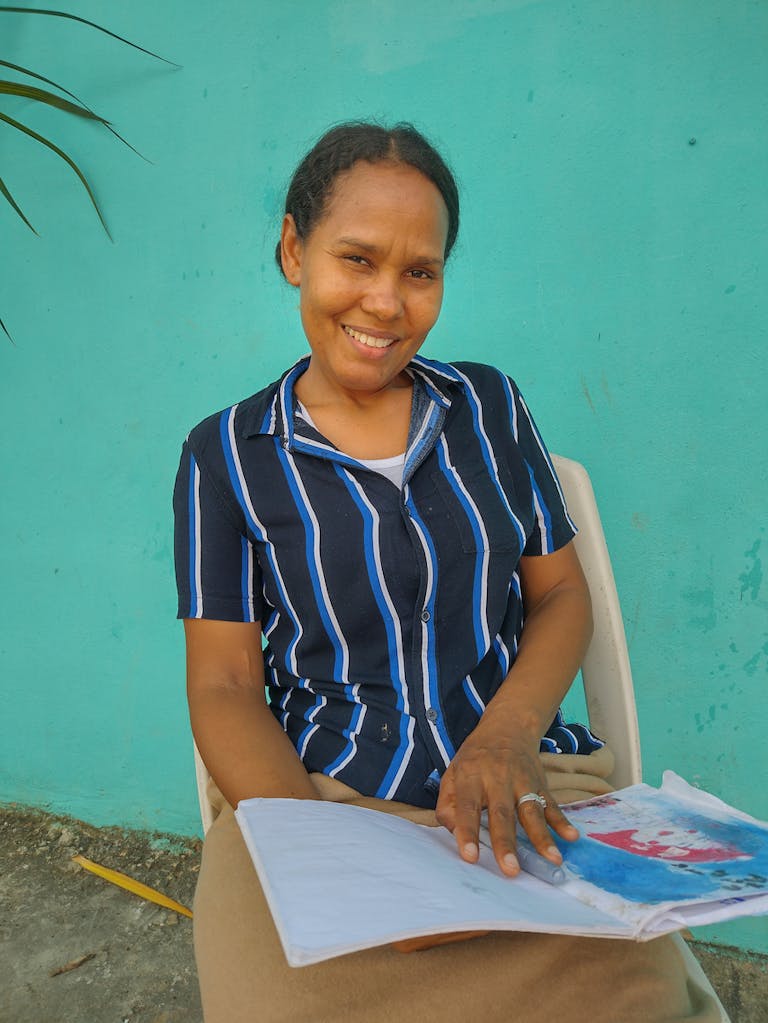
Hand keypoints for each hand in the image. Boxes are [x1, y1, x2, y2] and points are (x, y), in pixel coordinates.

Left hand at [435, 712, 578, 875]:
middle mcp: (497, 778)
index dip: (467, 832)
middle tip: (511, 870)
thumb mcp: (452, 775)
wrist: (506, 728)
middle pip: (502, 814)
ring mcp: (522, 781)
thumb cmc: (475, 760)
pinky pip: (552, 804)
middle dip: (507, 843)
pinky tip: (571, 837)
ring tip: (553, 859)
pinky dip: (562, 821)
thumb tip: (454, 833)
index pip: (467, 807)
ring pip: (532, 810)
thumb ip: (448, 805)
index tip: (470, 857)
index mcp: (471, 777)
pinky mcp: (540, 783)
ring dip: (542, 836)